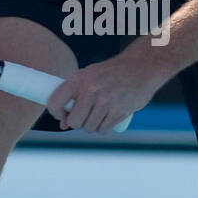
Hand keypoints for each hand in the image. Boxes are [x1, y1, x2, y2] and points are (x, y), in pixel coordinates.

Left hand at [46, 49, 168, 134]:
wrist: (141, 67)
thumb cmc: (111, 74)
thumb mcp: (89, 76)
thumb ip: (74, 97)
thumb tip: (63, 125)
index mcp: (79, 79)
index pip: (55, 102)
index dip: (55, 113)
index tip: (62, 115)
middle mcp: (90, 90)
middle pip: (74, 121)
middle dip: (78, 123)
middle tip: (85, 116)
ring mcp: (105, 101)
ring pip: (89, 128)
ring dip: (92, 126)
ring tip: (99, 114)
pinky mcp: (119, 111)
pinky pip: (103, 130)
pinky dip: (104, 128)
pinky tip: (108, 118)